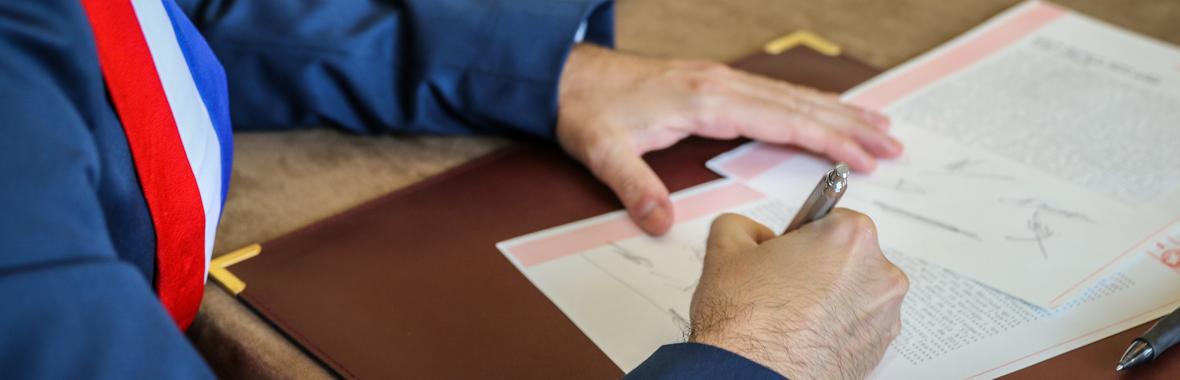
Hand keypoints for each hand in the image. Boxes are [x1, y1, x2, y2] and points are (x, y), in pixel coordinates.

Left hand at [556, 44, 901, 234]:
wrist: (571, 77)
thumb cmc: (590, 111)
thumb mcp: (603, 152)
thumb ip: (635, 186)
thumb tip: (660, 223)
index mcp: (705, 100)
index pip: (782, 120)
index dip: (827, 139)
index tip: (864, 156)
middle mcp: (721, 84)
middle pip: (800, 104)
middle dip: (850, 125)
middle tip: (894, 145)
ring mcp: (721, 79)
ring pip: (793, 95)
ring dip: (838, 110)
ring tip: (880, 125)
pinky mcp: (715, 82)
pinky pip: (776, 92)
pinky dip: (809, 103)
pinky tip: (826, 111)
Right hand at [688, 210, 907, 378]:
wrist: (750, 377)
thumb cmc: (745, 319)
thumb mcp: (725, 248)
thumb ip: (742, 225)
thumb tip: (754, 234)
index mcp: (850, 236)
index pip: (830, 220)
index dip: (801, 237)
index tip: (787, 254)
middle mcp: (879, 273)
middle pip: (847, 257)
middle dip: (818, 267)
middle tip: (781, 286)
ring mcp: (884, 315)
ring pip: (853, 293)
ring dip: (829, 298)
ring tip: (790, 317)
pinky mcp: (880, 350)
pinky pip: (857, 326)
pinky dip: (835, 328)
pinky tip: (803, 337)